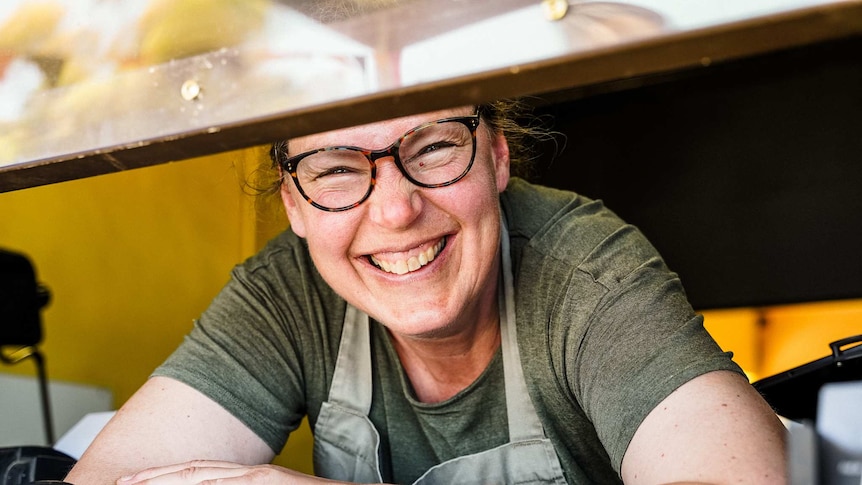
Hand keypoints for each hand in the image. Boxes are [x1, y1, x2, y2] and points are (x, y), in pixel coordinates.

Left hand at [116, 460, 348, 483]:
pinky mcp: (272, 484)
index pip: (202, 474)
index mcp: (255, 478)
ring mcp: (263, 480)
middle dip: (155, 479)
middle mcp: (255, 475)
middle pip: (196, 472)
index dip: (166, 477)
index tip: (135, 483)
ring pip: (206, 477)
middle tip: (122, 483)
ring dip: (168, 480)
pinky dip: (201, 484)